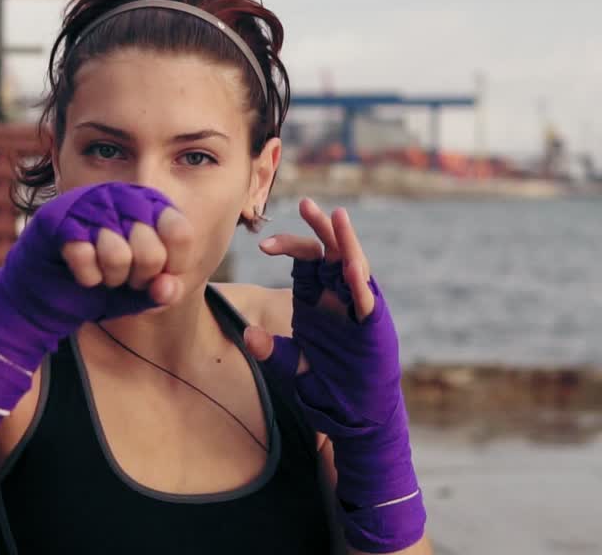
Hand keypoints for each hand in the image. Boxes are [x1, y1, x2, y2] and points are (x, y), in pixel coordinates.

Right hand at [0, 182, 193, 427]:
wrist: (48, 297)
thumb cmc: (102, 285)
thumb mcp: (142, 292)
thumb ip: (164, 291)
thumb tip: (167, 288)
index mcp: (150, 205)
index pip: (180, 233)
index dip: (173, 267)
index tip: (157, 277)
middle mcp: (121, 195)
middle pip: (150, 249)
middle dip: (138, 278)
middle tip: (124, 277)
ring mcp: (87, 203)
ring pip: (117, 255)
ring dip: (110, 279)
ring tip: (102, 273)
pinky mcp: (56, 219)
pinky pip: (83, 255)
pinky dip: (85, 277)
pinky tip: (81, 272)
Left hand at [242, 198, 424, 552]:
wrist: (354, 417)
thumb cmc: (324, 386)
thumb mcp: (287, 365)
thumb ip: (267, 349)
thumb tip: (247, 335)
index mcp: (317, 299)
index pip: (305, 261)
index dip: (288, 246)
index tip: (263, 244)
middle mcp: (339, 298)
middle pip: (329, 253)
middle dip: (318, 229)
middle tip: (305, 204)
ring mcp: (358, 311)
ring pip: (353, 267)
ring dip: (345, 243)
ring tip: (336, 217)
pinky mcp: (374, 328)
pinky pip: (368, 301)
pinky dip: (360, 282)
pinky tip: (351, 266)